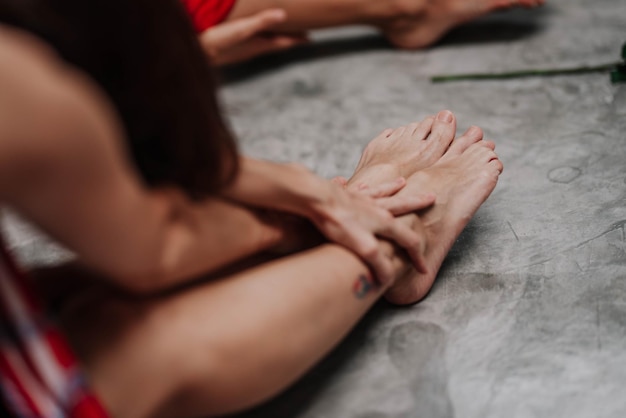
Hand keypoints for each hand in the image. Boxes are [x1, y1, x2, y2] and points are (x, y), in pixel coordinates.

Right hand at [198, 9, 307, 65]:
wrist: (197, 53)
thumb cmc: (219, 41)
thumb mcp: (242, 29)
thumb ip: (262, 21)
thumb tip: (284, 15)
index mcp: (259, 44)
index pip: (283, 42)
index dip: (297, 40)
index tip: (309, 38)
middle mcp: (253, 50)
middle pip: (276, 44)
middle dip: (288, 40)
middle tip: (300, 36)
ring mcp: (243, 52)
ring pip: (264, 45)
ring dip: (274, 40)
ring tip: (280, 36)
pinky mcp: (232, 50)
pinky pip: (252, 44)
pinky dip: (259, 40)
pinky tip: (252, 38)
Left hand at [310, 179, 433, 285]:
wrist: (314, 199)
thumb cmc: (337, 223)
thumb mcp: (363, 248)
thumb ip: (379, 263)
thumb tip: (389, 278)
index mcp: (384, 222)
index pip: (408, 240)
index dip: (417, 256)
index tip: (423, 268)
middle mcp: (376, 207)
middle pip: (402, 204)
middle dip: (417, 203)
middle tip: (432, 197)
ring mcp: (359, 198)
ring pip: (381, 192)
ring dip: (392, 188)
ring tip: (402, 182)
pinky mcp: (342, 194)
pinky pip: (356, 188)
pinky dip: (361, 186)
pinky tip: (356, 182)